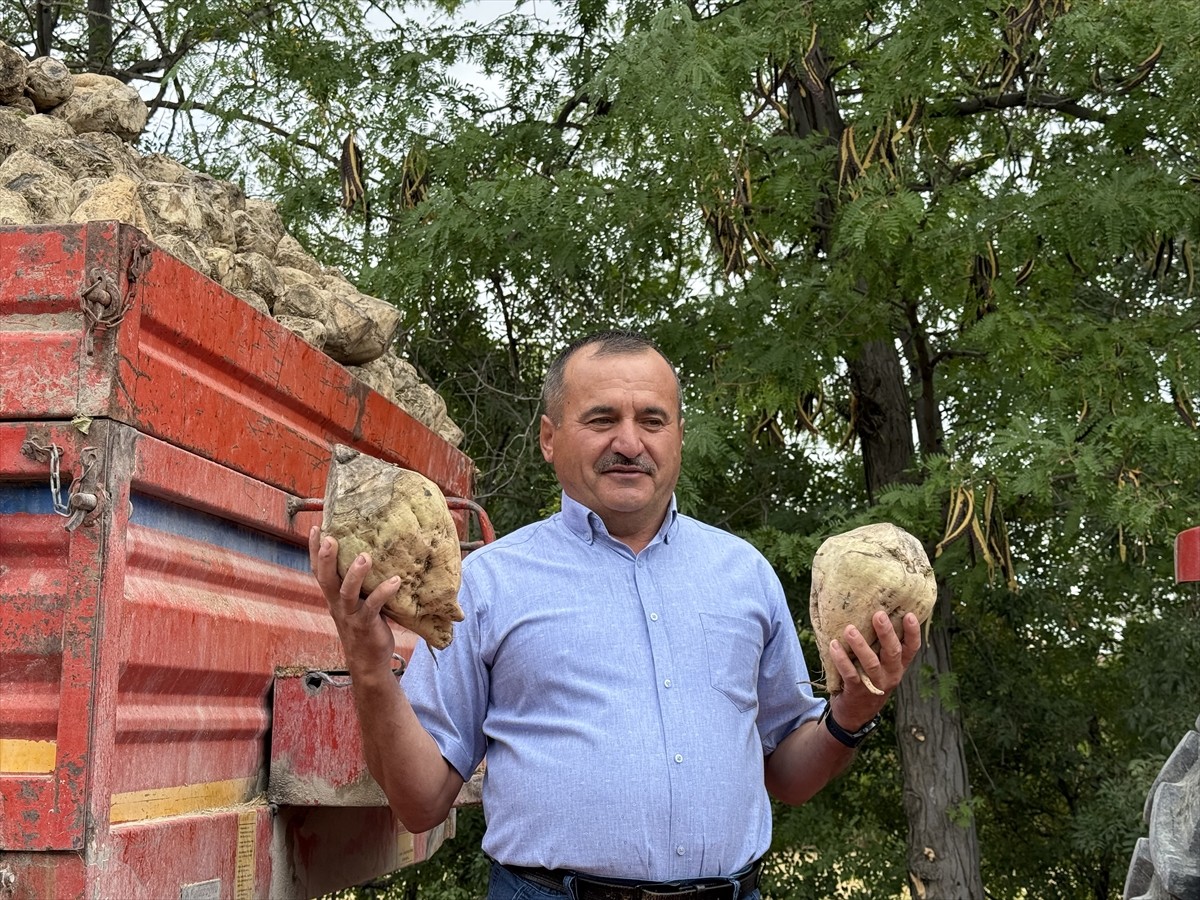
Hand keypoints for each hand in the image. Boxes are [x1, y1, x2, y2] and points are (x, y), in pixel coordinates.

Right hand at [308, 526, 398, 673]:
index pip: (319, 571)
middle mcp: (338, 604)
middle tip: (329, 538)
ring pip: (347, 592)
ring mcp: (350, 615)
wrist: (368, 663)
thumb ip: (358, 583)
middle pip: (326, 579)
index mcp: (333, 597)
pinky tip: (396, 580)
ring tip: (365, 557)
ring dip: (355, 574)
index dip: (313, 551)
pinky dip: (384, 593)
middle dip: (325, 558)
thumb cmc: (364, 626)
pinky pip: (373, 607)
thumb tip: (371, 552)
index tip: (315, 528)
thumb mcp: (356, 603)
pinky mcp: (366, 625)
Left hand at [827, 610, 921, 729]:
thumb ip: (881, 646)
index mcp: (898, 666)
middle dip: (886, 633)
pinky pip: (850, 673)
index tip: (909, 614)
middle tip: (878, 614)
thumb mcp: (881, 666)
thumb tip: (873, 612)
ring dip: (860, 645)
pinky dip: (841, 659)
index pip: (911, 649)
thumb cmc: (869, 679)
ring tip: (849, 629)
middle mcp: (891, 675)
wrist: (855, 714)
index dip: (913, 632)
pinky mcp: (857, 690)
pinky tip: (834, 645)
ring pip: (871, 663)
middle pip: (893, 652)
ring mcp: (875, 684)